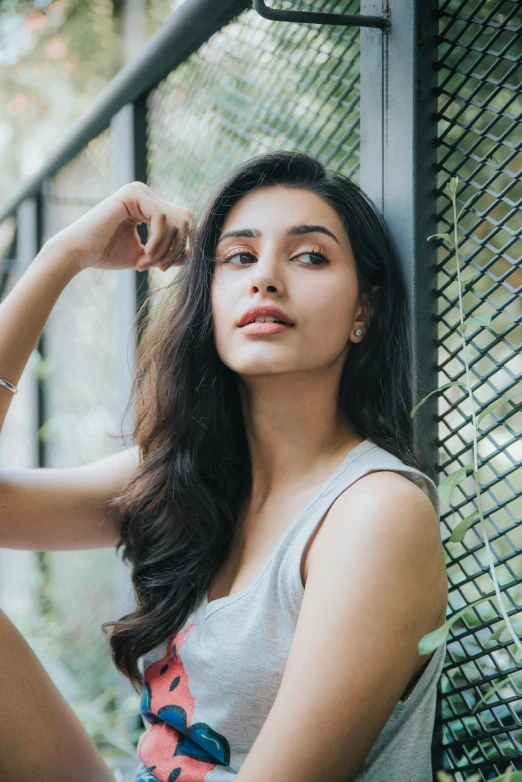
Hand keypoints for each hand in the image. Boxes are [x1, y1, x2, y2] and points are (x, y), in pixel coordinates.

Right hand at [46, 181, 195, 273]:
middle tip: (160, 268)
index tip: (164, 267)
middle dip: (177, 248)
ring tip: (145, 263)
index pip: (183, 222)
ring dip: (165, 250)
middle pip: (184, 219)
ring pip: (175, 221)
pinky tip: (143, 256)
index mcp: (149, 205)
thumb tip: (190, 251)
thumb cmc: (107, 255)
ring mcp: (139, 191)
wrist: (79, 254)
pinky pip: (162, 218)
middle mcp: (145, 194)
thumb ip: (168, 250)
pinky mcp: (132, 194)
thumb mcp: (147, 255)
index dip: (182, 247)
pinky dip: (158, 242)